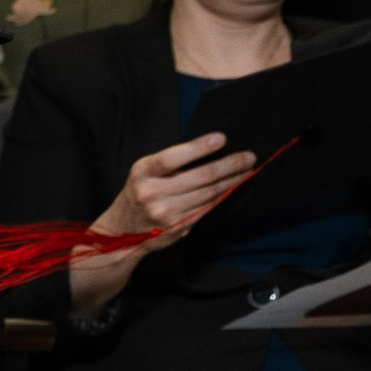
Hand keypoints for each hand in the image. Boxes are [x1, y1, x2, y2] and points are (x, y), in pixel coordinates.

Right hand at [88, 130, 257, 257]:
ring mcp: (165, 213)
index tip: (222, 139)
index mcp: (142, 173)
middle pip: (200, 177)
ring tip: (247, 170)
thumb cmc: (138, 194)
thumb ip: (170, 164)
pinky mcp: (177, 227)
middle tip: (249, 156)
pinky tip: (233, 187)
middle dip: (229, 165)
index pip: (172, 158)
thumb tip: (211, 152)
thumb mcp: (144, 173)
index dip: (199, 148)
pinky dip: (223, 195)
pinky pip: (207, 207)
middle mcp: (152, 194)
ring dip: (232, 180)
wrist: (121, 232)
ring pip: (208, 193)